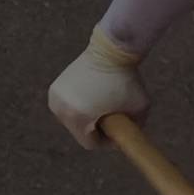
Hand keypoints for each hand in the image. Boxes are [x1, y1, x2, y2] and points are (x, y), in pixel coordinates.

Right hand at [48, 25, 145, 145]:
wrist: (110, 51)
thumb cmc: (125, 79)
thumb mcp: (139, 108)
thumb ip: (134, 128)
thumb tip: (127, 141)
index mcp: (79, 117)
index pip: (90, 143)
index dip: (106, 142)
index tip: (117, 134)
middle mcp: (62, 110)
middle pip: (79, 133)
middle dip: (95, 129)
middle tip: (110, 120)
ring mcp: (55, 99)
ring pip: (71, 121)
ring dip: (85, 119)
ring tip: (100, 107)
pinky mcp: (54, 89)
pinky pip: (66, 108)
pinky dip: (77, 106)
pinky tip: (90, 98)